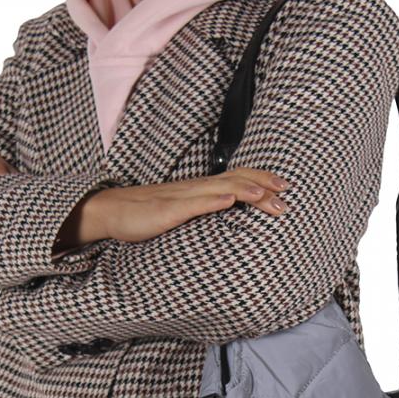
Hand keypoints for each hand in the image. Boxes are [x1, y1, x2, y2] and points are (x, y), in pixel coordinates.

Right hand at [55, 168, 290, 252]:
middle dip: (264, 185)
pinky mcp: (168, 210)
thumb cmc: (145, 215)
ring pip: (219, 189)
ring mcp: (181, 198)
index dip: (261, 181)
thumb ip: (204, 213)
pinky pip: (193, 204)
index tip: (285, 187)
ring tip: (269, 195)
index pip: (236, 179)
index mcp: (199, 190)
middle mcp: (194, 188)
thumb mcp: (182, 214)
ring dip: (246, 190)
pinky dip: (214, 200)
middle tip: (288, 192)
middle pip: (235, 180)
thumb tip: (227, 218)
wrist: (111, 212)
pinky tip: (230, 200)